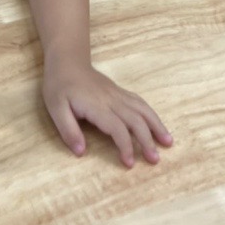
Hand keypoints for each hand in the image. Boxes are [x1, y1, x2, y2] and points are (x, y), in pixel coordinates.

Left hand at [42, 61, 172, 167]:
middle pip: (136, 120)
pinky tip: (157, 125)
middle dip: (148, 140)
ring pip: (143, 110)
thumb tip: (81, 152)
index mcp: (96, 106)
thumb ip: (68, 130)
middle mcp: (112, 100)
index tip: (129, 163)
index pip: (117, 128)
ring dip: (157, 126)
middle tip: (155, 160)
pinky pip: (140, 103)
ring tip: (168, 142)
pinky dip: (151, 115)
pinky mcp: (120, 92)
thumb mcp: (55, 109)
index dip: (126, 146)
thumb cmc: (59, 86)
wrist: (67, 62)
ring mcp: (118, 95)